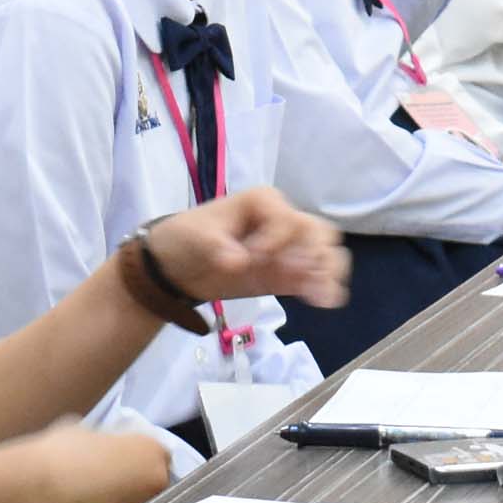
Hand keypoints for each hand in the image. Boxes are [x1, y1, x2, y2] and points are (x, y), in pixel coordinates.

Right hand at [22, 425, 175, 502]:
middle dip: (140, 481)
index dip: (142, 457)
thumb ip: (106, 438)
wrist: (41, 484)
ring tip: (102, 496)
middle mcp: (155, 480)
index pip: (161, 454)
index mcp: (152, 449)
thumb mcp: (88, 429)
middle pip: (156, 481)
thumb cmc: (62, 450)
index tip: (127, 460)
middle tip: (115, 479)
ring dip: (128, 500)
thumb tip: (100, 444)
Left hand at [146, 186, 350, 310]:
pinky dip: (323, 286)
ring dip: (326, 271)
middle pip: (315, 231)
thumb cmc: (187, 238)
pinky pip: (314, 275)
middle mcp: (281, 220)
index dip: (277, 240)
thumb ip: (219, 247)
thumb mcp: (197, 237)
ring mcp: (286, 249)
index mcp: (263, 202)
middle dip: (314, 253)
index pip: (287, 219)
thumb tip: (239, 262)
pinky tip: (325, 301)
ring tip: (321, 295)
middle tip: (299, 275)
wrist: (176, 266)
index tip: (253, 257)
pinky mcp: (285, 273)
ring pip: (323, 251)